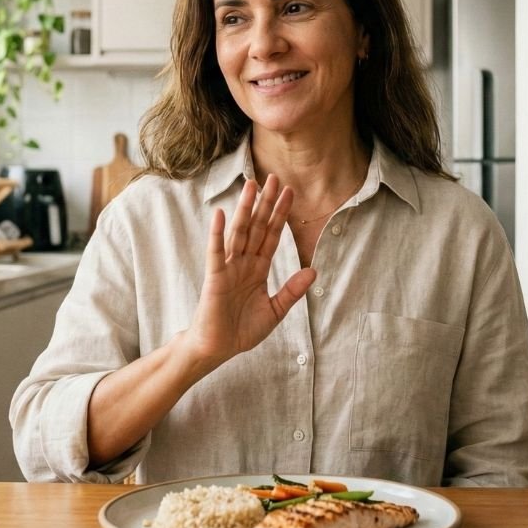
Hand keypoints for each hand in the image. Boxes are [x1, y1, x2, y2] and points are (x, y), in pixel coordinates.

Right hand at [182, 175, 315, 368]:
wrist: (218, 349)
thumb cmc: (241, 331)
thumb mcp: (274, 311)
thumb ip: (292, 291)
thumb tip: (313, 271)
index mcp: (258, 269)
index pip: (271, 236)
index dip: (280, 215)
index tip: (289, 193)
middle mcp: (243, 263)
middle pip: (256, 226)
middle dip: (266, 204)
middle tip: (274, 178)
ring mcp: (228, 267)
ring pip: (239, 232)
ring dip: (245, 209)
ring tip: (252, 185)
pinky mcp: (215, 277)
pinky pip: (216, 252)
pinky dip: (218, 233)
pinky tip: (221, 214)